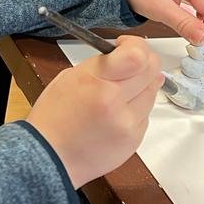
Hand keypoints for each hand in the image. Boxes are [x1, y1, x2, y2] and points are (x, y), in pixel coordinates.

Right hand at [26, 36, 161, 187]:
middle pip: (151, 70)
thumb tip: (129, 57)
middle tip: (130, 63)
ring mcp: (128, 124)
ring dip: (140, 86)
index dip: (137, 45)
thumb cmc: (53, 117)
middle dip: (144, 61)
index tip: (125, 45)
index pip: (137, 55)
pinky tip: (115, 114)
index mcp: (95, 83)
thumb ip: (101, 66)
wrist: (50, 158)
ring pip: (152, 92)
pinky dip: (135, 109)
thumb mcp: (69, 78)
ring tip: (118, 93)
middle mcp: (115, 103)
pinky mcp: (134, 140)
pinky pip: (145, 115)